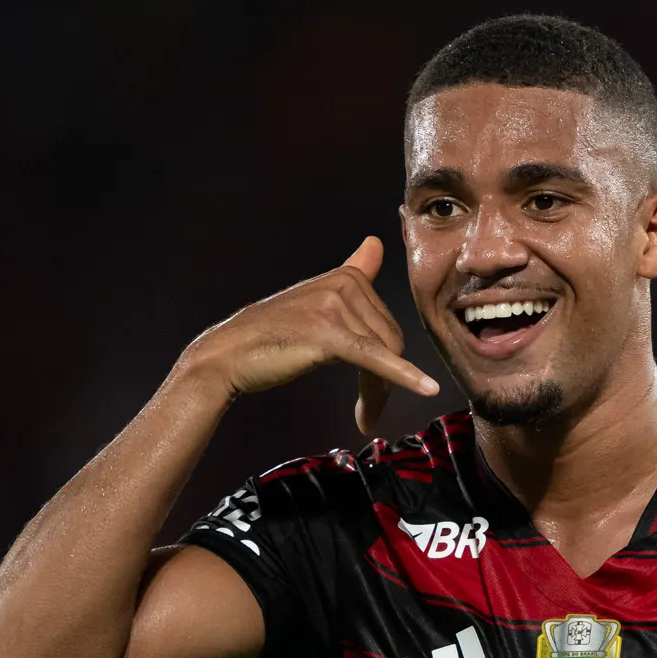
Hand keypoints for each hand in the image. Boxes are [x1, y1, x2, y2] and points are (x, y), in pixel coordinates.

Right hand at [176, 237, 439, 436]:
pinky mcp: (330, 334)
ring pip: (385, 355)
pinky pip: (375, 359)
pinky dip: (403, 377)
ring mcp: (335, 307)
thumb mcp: (315, 299)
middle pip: (391, 339)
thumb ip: (352, 272)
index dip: (393, 353)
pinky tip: (427, 389)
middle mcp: (343, 285)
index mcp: (345, 277)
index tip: (408, 377)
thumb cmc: (271, 334)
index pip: (386, 319)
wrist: (229, 354)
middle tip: (369, 410)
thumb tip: (376, 242)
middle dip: (386, 380)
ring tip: (366, 415)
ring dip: (378, 392)